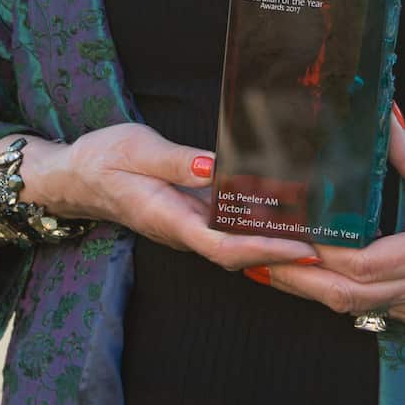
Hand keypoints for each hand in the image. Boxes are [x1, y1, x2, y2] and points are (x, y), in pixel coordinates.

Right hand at [0, 124, 316, 271]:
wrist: (74, 176)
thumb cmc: (102, 159)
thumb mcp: (134, 149)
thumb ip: (174, 162)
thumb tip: (212, 168)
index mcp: (168, 218)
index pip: (223, 245)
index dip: (264, 250)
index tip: (300, 248)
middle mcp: (182, 231)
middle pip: (239, 254)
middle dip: (283, 255)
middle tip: (330, 246)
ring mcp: (187, 227)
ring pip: (237, 245)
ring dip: (276, 244)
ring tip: (322, 234)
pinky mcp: (191, 218)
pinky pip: (230, 230)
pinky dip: (260, 228)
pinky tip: (290, 216)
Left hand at [242, 117, 404, 335]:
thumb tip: (378, 121)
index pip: (362, 264)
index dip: (319, 255)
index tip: (285, 237)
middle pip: (349, 296)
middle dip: (300, 281)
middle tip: (258, 261)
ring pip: (360, 309)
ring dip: (318, 290)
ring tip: (276, 268)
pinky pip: (379, 311)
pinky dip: (348, 295)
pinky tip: (322, 275)